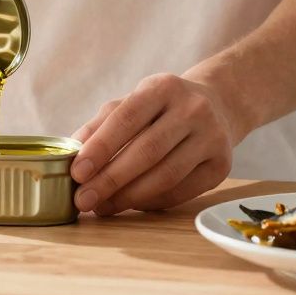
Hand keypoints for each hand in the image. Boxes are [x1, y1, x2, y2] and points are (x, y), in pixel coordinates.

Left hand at [70, 74, 234, 215]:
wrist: (217, 105)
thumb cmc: (161, 107)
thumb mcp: (133, 102)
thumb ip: (101, 124)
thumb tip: (72, 152)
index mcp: (163, 87)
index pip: (126, 118)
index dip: (100, 148)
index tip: (77, 173)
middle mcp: (193, 109)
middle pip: (147, 151)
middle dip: (110, 180)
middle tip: (83, 199)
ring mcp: (212, 137)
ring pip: (166, 175)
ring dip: (129, 197)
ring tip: (102, 206)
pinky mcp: (222, 165)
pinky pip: (181, 191)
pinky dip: (151, 202)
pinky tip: (130, 205)